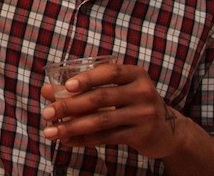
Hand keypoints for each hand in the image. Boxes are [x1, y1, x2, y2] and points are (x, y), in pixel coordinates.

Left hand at [41, 62, 180, 159]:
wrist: (168, 131)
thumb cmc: (132, 103)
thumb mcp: (116, 90)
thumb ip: (84, 88)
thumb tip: (46, 91)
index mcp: (136, 74)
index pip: (110, 72)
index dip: (88, 78)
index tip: (66, 86)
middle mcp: (143, 92)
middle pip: (101, 98)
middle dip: (69, 106)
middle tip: (46, 113)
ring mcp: (144, 115)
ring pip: (101, 121)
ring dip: (72, 127)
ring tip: (51, 132)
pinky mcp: (142, 135)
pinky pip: (107, 138)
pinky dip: (84, 139)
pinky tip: (68, 141)